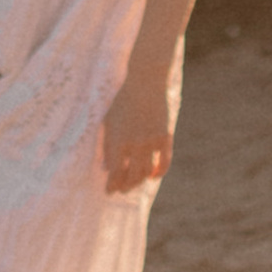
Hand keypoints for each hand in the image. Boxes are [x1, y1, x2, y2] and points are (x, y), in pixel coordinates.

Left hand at [100, 63, 172, 196]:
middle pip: (131, 176)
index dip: (112, 185)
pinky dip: (159, 173)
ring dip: (140, 181)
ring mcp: (152, 141)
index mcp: (118, 140)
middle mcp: (135, 144)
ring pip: (146, 172)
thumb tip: (106, 167)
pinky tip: (153, 175)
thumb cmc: (123, 100)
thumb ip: (107, 144)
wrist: (145, 81)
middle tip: (122, 190)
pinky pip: (164, 163)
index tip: (109, 190)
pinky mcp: (165, 137)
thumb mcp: (108, 120)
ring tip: (134, 183)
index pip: (115, 172)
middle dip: (125, 186)